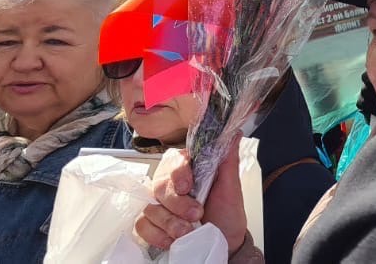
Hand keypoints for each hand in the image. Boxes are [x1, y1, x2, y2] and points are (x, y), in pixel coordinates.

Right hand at [134, 146, 248, 254]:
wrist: (224, 242)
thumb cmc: (227, 213)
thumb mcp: (231, 188)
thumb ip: (228, 161)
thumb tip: (233, 134)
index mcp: (189, 171)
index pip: (174, 161)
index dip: (178, 172)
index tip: (187, 186)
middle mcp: (171, 185)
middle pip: (159, 185)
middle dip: (177, 203)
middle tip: (196, 214)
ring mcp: (159, 205)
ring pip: (150, 208)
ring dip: (170, 222)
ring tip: (188, 231)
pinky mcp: (151, 225)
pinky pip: (142, 226)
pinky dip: (157, 235)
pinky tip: (172, 240)